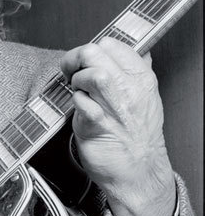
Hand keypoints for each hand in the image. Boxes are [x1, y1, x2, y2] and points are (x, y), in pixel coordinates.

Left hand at [61, 37, 175, 215]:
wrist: (138, 172)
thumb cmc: (136, 136)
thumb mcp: (145, 97)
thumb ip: (135, 72)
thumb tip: (130, 51)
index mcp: (141, 78)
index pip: (111, 43)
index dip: (91, 49)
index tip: (84, 62)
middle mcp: (130, 89)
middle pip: (94, 52)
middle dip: (76, 60)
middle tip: (72, 74)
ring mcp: (115, 107)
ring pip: (90, 73)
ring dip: (76, 81)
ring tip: (78, 92)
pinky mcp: (98, 125)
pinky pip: (81, 102)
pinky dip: (75, 103)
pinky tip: (80, 111)